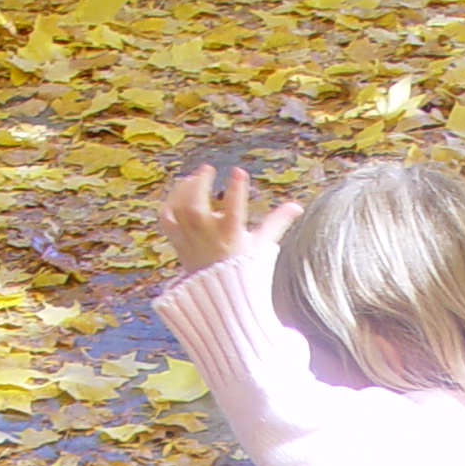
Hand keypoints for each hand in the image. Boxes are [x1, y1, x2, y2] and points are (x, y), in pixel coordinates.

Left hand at [158, 165, 301, 273]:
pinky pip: (166, 219)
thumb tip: (298, 206)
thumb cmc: (245, 269)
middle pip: (196, 207)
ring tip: (192, 178)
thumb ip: (278, 222)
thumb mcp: (263, 244)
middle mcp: (209, 238)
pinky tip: (177, 193)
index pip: (234, 210)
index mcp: (232, 237)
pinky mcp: (178, 244)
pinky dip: (168, 203)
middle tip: (207, 168)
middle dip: (200, 183)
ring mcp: (190, 241)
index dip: (236, 189)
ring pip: (179, 210)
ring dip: (183, 189)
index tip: (238, 171)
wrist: (223, 297)